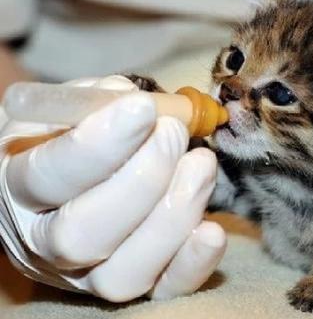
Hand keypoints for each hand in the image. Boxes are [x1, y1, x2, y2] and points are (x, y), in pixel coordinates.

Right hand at [0, 75, 225, 301]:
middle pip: (85, 233)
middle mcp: (45, 242)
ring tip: (201, 163)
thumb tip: (135, 102)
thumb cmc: (67, 138)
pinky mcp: (129, 282)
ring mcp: (87, 273)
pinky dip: (193, 263)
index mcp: (18, 187)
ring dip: (175, 215)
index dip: (101, 144)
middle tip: (174, 133)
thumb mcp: (66, 110)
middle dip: (143, 179)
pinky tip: (213, 230)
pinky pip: (162, 290)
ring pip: (125, 271)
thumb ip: (95, 101)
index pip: (50, 175)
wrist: (62, 179)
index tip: (144, 108)